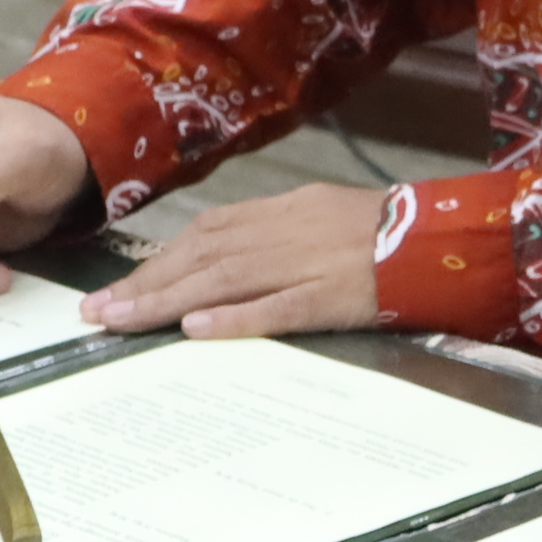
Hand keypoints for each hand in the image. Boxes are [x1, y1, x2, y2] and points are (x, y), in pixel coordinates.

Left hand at [87, 185, 387, 339]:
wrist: (444, 237)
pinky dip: (232, 319)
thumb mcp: (324, 217)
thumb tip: (222, 259)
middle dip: (145, 285)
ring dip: (167, 302)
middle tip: (97, 312)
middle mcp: (286, 231)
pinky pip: (276, 309)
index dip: (159, 260)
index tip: (120, 287)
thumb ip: (275, 235)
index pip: (206, 234)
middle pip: (201, 257)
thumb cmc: (387, 232)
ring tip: (122, 323)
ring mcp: (308, 264)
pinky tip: (194, 331)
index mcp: (284, 210)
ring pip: (224, 281)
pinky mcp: (332, 296)